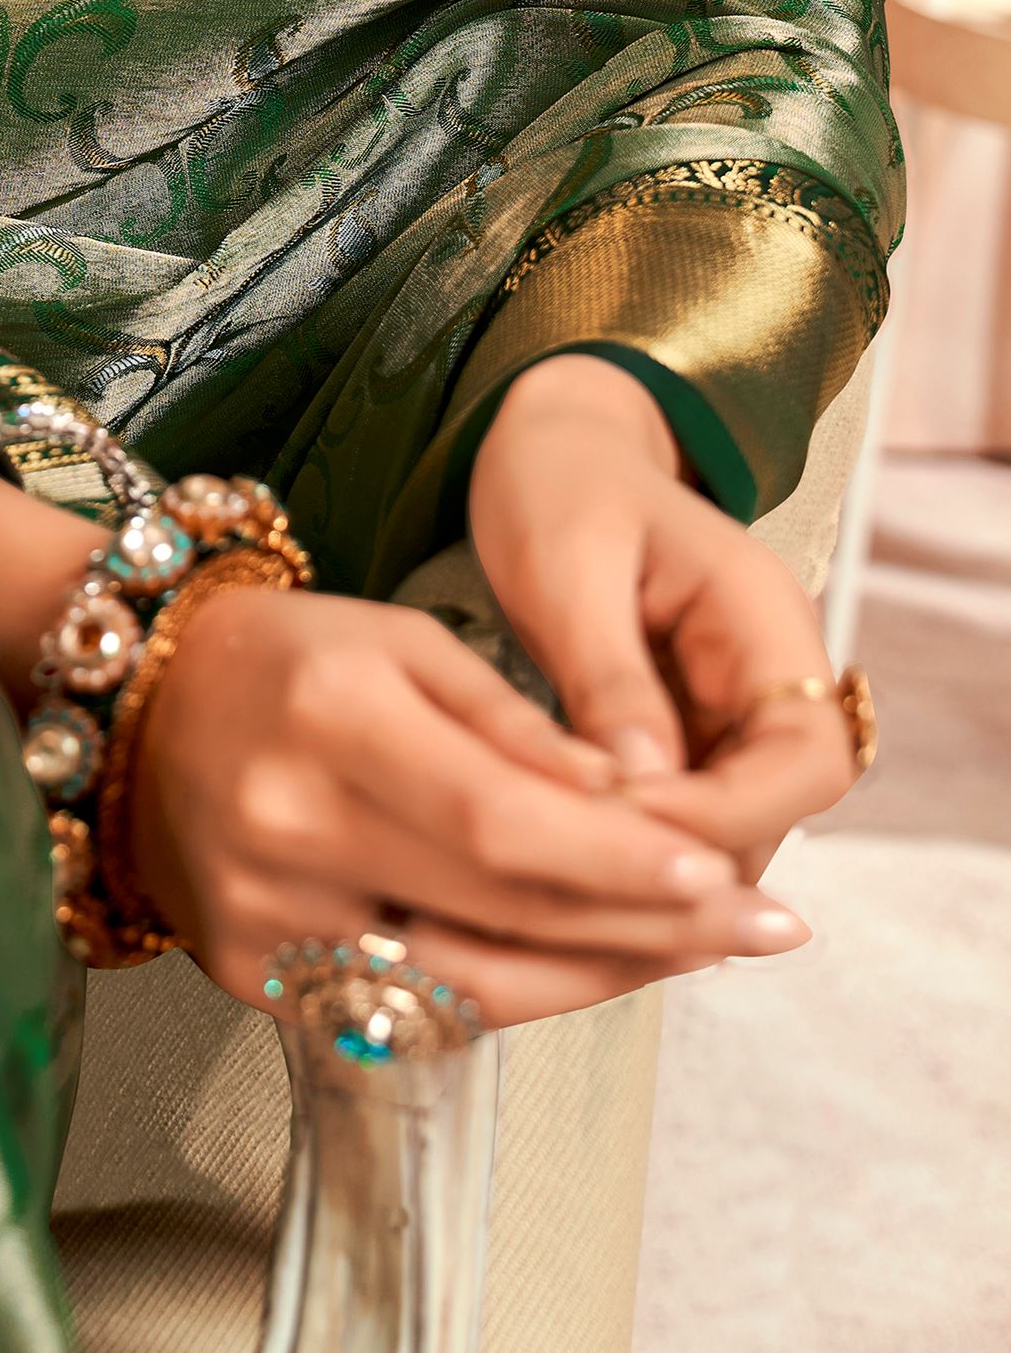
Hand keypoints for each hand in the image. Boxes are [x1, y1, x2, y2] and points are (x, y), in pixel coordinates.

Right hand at [125, 573, 807, 1027]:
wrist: (128, 705)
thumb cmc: (282, 657)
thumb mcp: (400, 639)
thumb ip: (513, 724)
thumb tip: (630, 801)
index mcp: (331, 718)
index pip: (503, 822)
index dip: (621, 862)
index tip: (723, 877)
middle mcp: (289, 826)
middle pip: (500, 911)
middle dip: (645, 926)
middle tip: (757, 926)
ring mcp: (262, 915)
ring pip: (463, 984)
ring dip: (594, 976)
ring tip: (693, 954)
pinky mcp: (247, 974)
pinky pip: (401, 1007)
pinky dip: (501, 992)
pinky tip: (577, 968)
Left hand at [468, 353, 861, 877]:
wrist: (548, 451)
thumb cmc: (559, 485)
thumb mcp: (569, 562)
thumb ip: (608, 671)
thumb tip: (645, 788)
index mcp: (763, 619)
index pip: (805, 757)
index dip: (729, 814)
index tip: (628, 832)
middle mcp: (765, 680)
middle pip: (773, 814)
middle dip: (688, 864)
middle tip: (579, 892)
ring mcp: (726, 715)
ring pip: (722, 833)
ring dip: (652, 872)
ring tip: (553, 901)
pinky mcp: (679, 740)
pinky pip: (674, 819)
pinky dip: (623, 853)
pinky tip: (552, 880)